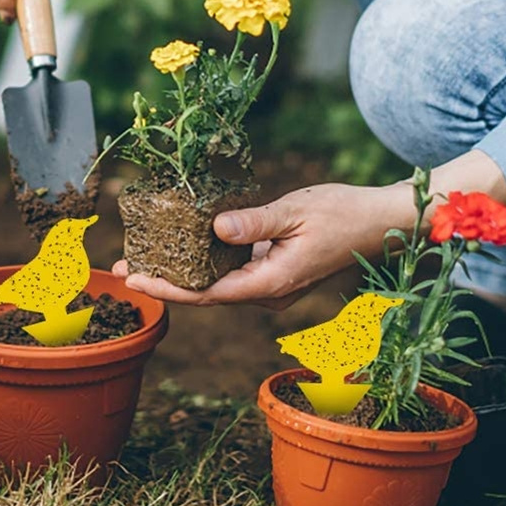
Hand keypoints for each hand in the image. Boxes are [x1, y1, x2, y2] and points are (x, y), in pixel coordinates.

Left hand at [111, 182, 415, 309]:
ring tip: (146, 254)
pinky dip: (208, 261)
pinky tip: (188, 242)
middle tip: (124, 265)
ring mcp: (274, 285)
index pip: (207, 293)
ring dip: (184, 271)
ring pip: (219, 283)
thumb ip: (254, 223)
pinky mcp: (278, 272)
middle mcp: (269, 292)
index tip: (133, 280)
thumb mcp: (296, 211)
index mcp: (271, 283)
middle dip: (166, 281)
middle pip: (207, 293)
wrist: (381, 224)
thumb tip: (214, 227)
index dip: (168, 289)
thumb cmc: (344, 214)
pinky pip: (235, 272)